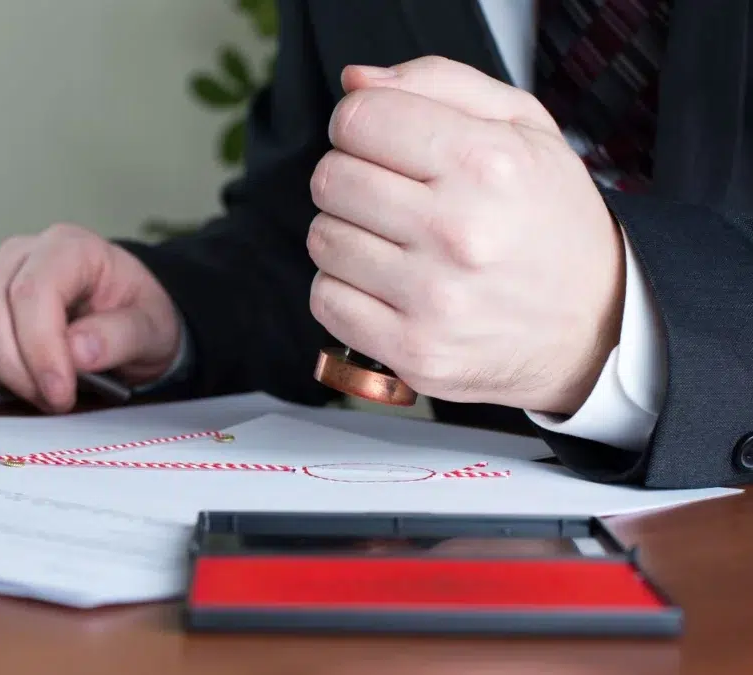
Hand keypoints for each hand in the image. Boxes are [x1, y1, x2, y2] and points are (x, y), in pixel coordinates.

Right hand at [0, 223, 181, 412]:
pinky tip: (22, 382)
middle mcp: (20, 257)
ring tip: (47, 391)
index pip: (32, 292)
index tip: (61, 392)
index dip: (41, 349)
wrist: (125, 314)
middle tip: (55, 401)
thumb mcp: (152, 326)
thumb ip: (121, 336)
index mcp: (67, 248)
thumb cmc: (136, 314)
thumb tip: (77, 352)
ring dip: (3, 378)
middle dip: (18, 371)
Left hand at [307, 56, 625, 415]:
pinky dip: (343, 289)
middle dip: (349, 177)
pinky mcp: (415, 351)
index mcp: (486, 163)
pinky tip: (384, 284)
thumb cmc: (548, 217)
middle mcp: (458, 231)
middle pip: (330, 179)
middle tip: (389, 193)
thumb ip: (437, 83)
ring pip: (322, 239)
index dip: (359, 123)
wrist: (596, 322)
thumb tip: (354, 82)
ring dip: (346, 233)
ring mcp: (434, 299)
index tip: (381, 141)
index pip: (357, 119)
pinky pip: (325, 300)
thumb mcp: (522, 126)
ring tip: (393, 241)